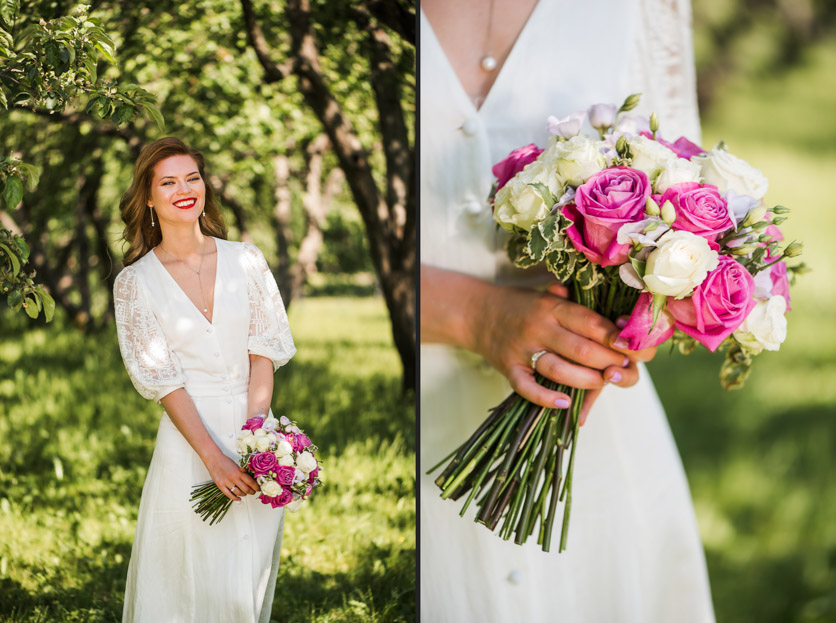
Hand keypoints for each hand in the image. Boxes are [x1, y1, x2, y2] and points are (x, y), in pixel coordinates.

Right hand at [205, 452, 258, 501]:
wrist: (213, 459)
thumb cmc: (225, 461)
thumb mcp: (236, 465)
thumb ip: (242, 472)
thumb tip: (250, 479)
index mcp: (239, 472)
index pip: (251, 482)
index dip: (256, 487)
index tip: (259, 488)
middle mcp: (234, 478)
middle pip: (246, 489)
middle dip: (252, 492)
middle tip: (254, 492)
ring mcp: (227, 482)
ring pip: (238, 493)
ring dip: (244, 494)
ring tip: (246, 494)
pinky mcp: (220, 486)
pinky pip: (229, 495)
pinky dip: (235, 498)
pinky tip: (238, 498)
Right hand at [467, 281, 653, 412]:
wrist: (475, 312)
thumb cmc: (521, 305)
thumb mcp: (547, 295)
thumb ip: (578, 304)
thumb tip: (617, 322)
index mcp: (552, 307)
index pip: (590, 323)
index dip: (615, 337)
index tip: (631, 347)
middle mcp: (538, 327)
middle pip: (581, 349)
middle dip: (608, 362)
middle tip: (623, 368)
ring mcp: (522, 349)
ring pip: (559, 370)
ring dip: (586, 381)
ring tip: (603, 382)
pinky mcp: (508, 368)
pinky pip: (527, 387)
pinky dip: (546, 398)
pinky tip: (566, 403)